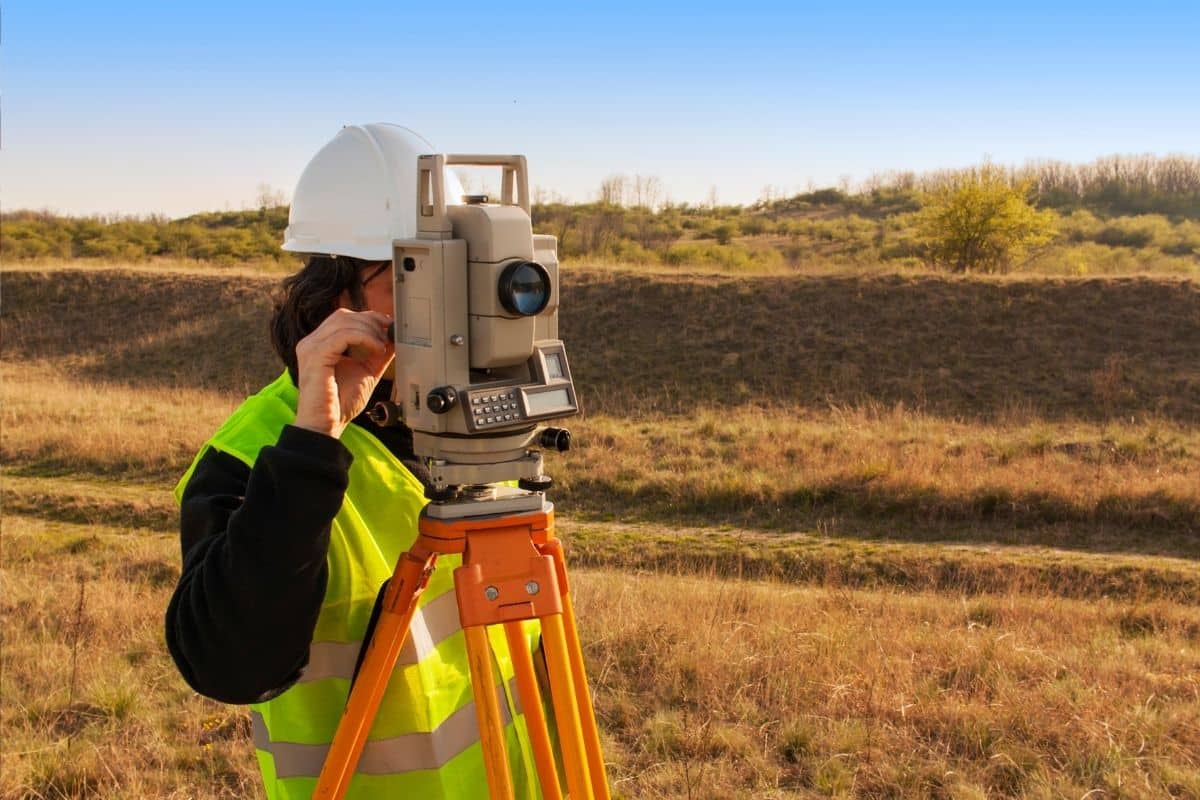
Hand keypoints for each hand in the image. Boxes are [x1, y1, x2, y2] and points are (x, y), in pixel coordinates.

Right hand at [293, 309, 394, 438]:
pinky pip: (344, 335)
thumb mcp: (366, 372)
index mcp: (321, 344)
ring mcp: (311, 347)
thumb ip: (377, 354)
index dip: (369, 318)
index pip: (344, 318)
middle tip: (387, 338)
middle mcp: (312, 342)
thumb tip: (394, 338)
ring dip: (370, 331)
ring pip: (345, 321)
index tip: (389, 328)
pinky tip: (376, 350)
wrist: (326, 426)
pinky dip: (365, 338)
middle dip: (371, 322)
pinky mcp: (315, 355)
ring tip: (381, 348)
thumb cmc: (340, 403)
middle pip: (344, 315)